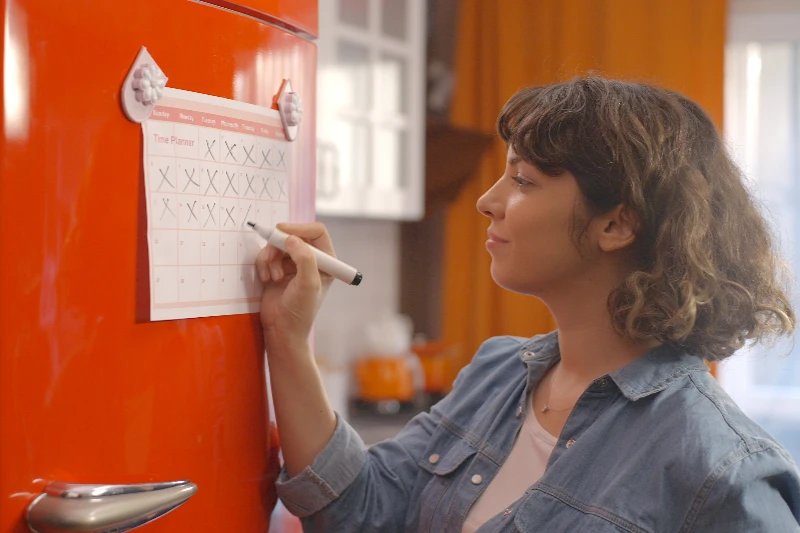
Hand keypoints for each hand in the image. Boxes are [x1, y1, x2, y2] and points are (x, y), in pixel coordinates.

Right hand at [255, 222, 334, 346]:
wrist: (281, 330)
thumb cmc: (300, 311)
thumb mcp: (308, 284)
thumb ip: (304, 259)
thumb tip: (292, 238)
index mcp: (326, 261)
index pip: (316, 232)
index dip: (300, 228)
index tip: (283, 232)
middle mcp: (311, 259)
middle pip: (293, 235)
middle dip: (279, 245)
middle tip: (270, 256)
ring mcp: (293, 264)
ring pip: (277, 244)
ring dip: (270, 257)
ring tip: (272, 277)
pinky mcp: (277, 269)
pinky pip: (266, 254)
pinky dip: (263, 263)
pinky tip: (265, 279)